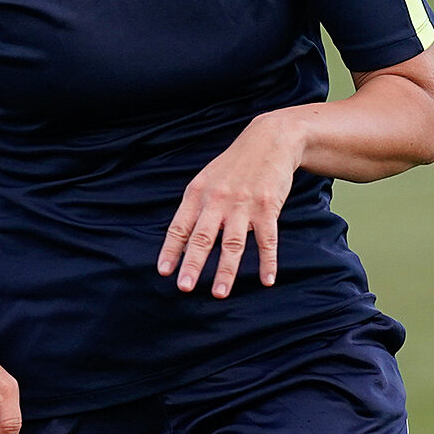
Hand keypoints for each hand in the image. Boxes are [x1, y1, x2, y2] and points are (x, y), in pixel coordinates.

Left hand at [159, 112, 303, 297]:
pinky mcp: (268, 207)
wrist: (270, 140)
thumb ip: (195, 207)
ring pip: (233, 242)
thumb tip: (180, 242)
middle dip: (192, 264)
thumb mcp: (207, 179)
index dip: (171, 250)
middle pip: (202, 237)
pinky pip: (267, 240)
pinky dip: (268, 261)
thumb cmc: (234, 165)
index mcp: (198, 193)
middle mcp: (218, 199)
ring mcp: (243, 204)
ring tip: (219, 294)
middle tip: (184, 287)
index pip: (180, 226)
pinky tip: (267, 280)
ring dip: (226, 270)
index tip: (163, 271)